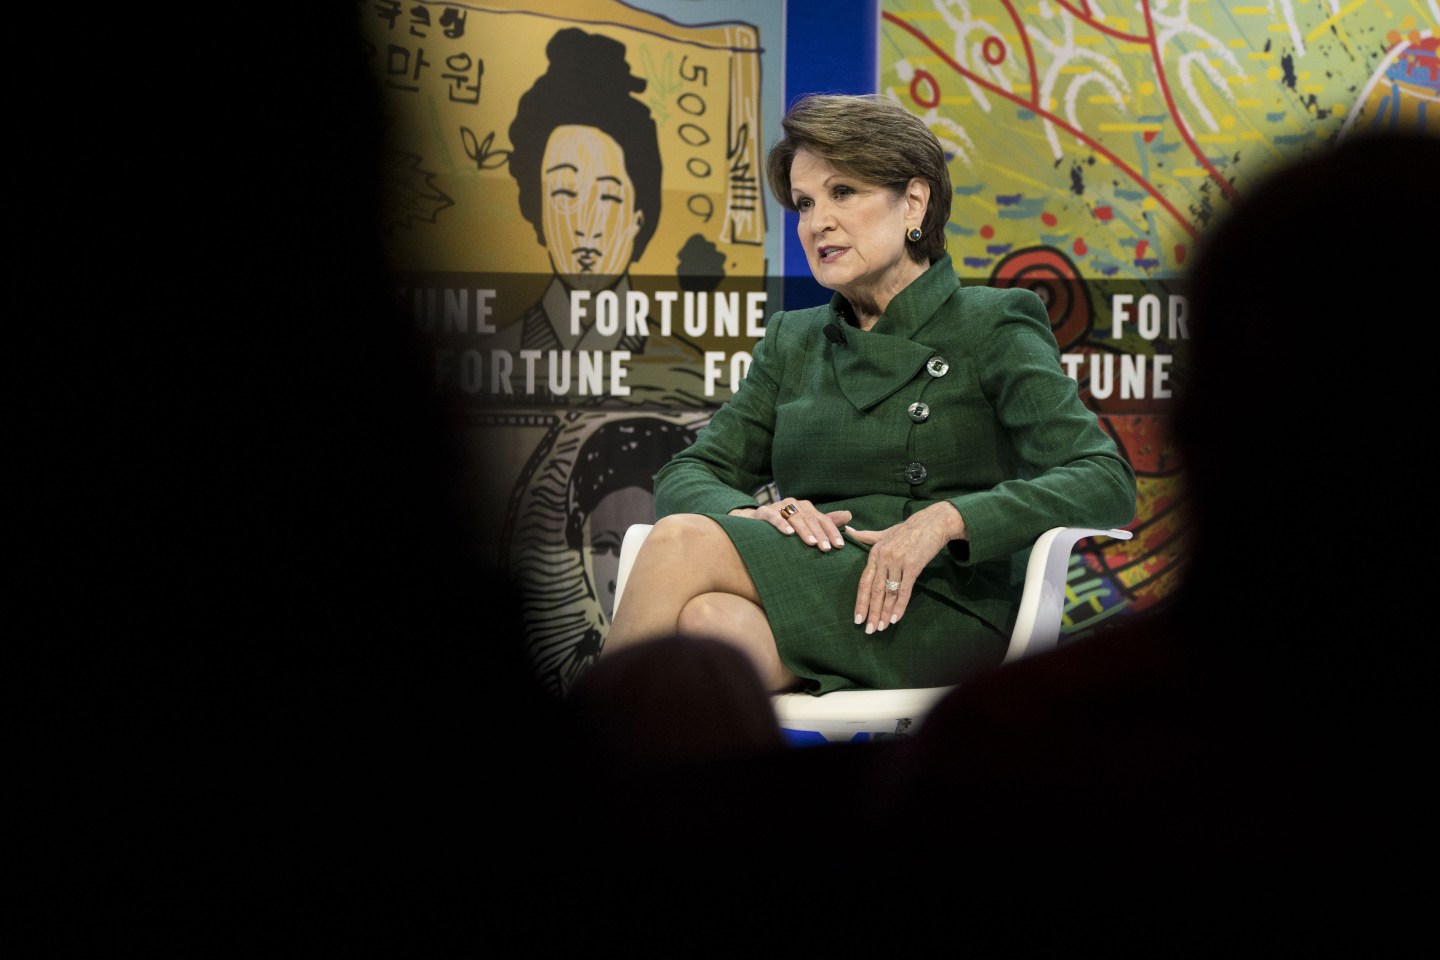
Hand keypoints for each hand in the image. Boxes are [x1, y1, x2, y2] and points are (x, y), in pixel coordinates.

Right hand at [729, 499, 851, 552]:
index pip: (823, 519)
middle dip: (820, 534)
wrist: (752, 521)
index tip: (840, 546)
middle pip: (811, 519)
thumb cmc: (784, 524)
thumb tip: (848, 515)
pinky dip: (781, 524)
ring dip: (804, 531)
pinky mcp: (763, 511)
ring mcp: (778, 506)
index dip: (832, 532)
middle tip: (827, 548)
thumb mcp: (806, 524)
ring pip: (795, 517)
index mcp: (806, 508)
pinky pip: (773, 516)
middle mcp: (794, 504)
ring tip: (812, 543)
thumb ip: (825, 522)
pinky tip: (788, 533)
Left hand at [846, 503, 964, 634]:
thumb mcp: (885, 532)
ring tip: (881, 628)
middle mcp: (884, 558)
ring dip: (885, 613)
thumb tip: (849, 531)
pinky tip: (896, 618)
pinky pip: (905, 590)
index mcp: (875, 552)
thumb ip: (867, 536)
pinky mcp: (912, 566)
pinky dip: (900, 605)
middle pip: (875, 590)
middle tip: (868, 630)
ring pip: (889, 593)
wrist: (933, 523)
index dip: (861, 601)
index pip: (864, 581)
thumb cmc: (909, 529)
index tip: (857, 618)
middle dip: (871, 612)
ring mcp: (897, 562)